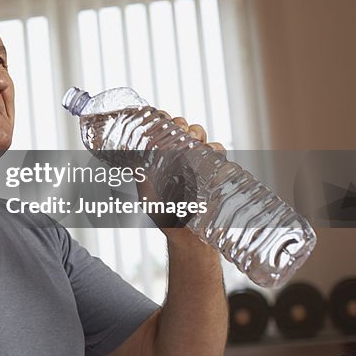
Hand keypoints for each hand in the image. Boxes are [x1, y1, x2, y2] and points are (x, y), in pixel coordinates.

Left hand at [137, 114, 225, 237]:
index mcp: (163, 158)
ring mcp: (199, 162)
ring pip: (200, 135)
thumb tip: (136, 170)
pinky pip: (219, 152)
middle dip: (181, 124)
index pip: (163, 131)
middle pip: (183, 128)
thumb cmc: (166, 219)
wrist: (190, 238)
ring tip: (192, 141)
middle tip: (177, 130)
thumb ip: (143, 186)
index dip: (162, 121)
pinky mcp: (216, 171)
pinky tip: (208, 153)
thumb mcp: (149, 202)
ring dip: (196, 133)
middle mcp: (181, 156)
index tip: (161, 117)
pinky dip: (215, 148)